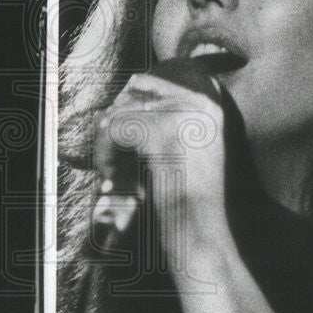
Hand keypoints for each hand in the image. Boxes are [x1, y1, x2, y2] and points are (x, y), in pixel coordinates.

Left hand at [94, 70, 227, 234]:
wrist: (201, 235)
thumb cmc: (185, 198)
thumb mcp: (182, 145)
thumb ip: (162, 114)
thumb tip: (127, 87)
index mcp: (210, 101)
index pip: (155, 77)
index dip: (131, 104)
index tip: (125, 135)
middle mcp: (200, 101)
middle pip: (135, 89)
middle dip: (118, 121)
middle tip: (117, 158)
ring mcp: (182, 114)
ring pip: (120, 109)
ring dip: (108, 142)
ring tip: (115, 172)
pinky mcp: (160, 133)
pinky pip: (111, 128)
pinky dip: (103, 153)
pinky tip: (111, 176)